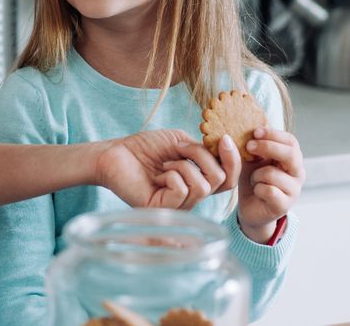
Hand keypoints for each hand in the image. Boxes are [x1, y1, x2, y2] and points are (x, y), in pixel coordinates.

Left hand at [95, 129, 225, 209]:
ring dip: (184, 165)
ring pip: (203, 187)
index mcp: (199, 179)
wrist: (116, 153)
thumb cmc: (145, 148)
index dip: (233, 160)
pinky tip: (157, 175)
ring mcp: (179, 205)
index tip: (223, 139)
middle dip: (203, 156)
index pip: (230, 178)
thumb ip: (203, 150)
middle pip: (222, 181)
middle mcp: (192, 196)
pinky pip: (182, 191)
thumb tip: (224, 151)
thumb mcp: (181, 142)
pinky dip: (172, 175)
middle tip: (179, 148)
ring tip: (164, 164)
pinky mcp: (164, 210)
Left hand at [237, 127, 304, 242]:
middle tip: (248, 146)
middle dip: (267, 147)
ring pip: (273, 174)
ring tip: (254, 180)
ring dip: (256, 175)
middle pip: (290, 154)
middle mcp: (298, 174)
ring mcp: (294, 191)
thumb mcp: (252, 159)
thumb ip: (254, 146)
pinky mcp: (284, 206)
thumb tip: (248, 128)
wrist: (251, 208)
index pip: (291, 141)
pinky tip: (257, 191)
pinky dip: (257, 189)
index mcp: (292, 159)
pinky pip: (268, 190)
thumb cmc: (254, 180)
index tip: (255, 132)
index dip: (273, 134)